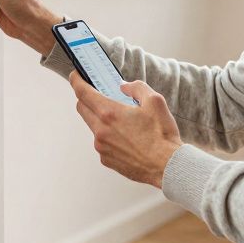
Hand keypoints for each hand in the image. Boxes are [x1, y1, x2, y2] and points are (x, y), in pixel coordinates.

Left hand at [69, 72, 182, 188]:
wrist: (167, 166)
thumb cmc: (162, 135)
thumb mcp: (155, 101)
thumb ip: (136, 88)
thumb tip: (124, 87)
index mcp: (109, 113)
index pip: (83, 92)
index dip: (77, 81)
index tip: (76, 75)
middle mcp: (100, 130)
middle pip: (82, 108)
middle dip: (86, 98)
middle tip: (98, 94)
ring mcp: (101, 147)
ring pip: (92, 126)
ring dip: (100, 118)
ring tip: (121, 120)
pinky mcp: (106, 159)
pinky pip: (102, 142)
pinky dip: (109, 136)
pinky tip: (127, 138)